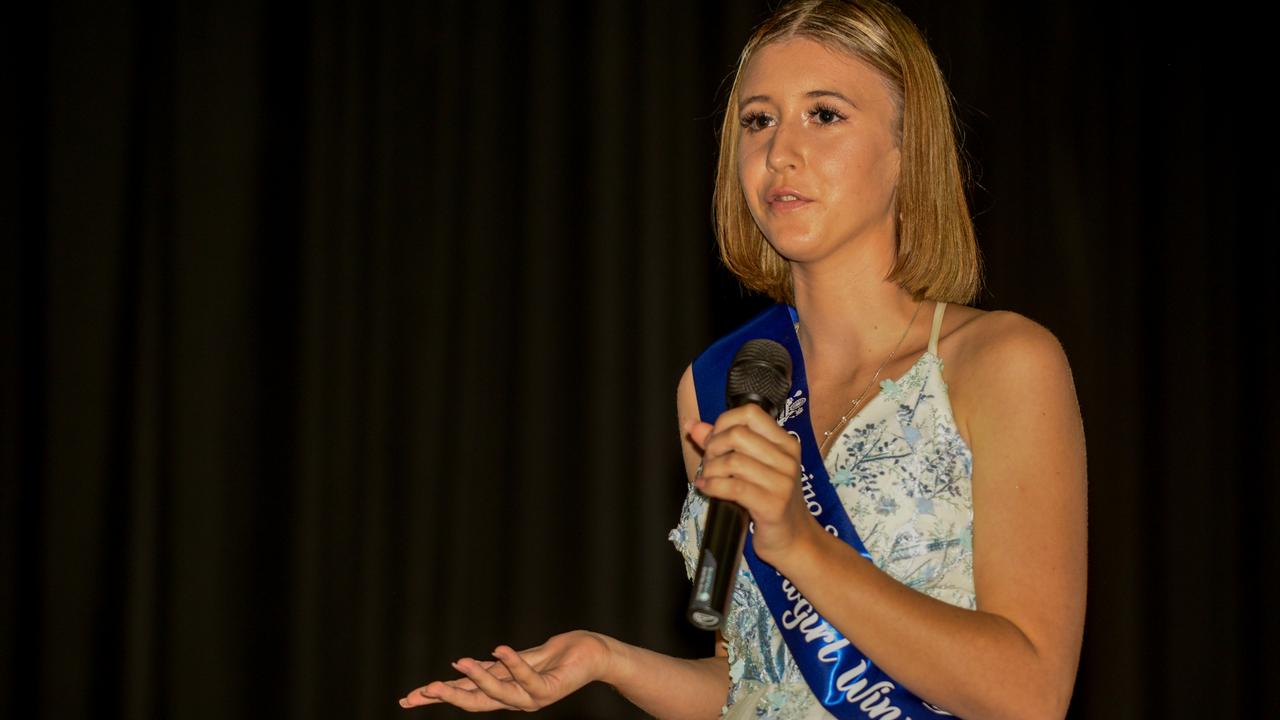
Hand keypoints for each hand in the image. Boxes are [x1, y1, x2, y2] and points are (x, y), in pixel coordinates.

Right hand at [398, 630, 611, 711]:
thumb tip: (461, 667)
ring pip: (500, 693)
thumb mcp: (518, 659)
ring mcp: (534, 697)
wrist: (593, 654)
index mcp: (505, 693)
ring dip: (479, 678)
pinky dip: (513, 664)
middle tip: (421, 692)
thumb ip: (494, 668)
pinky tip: (499, 649)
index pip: (466, 697)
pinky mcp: (552, 688)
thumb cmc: (558, 655)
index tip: (409, 697)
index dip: (438, 697)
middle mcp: (517, 700)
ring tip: (458, 663)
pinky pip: (528, 678)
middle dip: (448, 698)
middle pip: (476, 702)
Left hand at [686, 404, 815, 565]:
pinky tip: (706, 488)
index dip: (724, 423)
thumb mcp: (750, 467)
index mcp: (785, 443)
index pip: (750, 413)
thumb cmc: (769, 500)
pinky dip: (713, 486)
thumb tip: (693, 425)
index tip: (715, 440)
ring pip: (733, 461)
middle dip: (713, 447)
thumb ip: (722, 443)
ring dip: (711, 470)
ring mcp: (782, 482)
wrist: (792, 539)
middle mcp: (787, 458)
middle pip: (738, 435)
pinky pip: (733, 487)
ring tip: (708, 478)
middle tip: (710, 463)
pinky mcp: (773, 505)